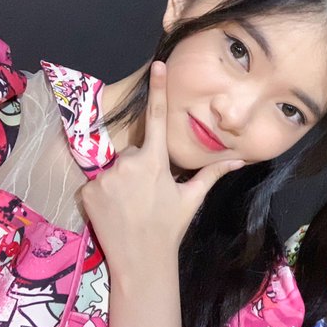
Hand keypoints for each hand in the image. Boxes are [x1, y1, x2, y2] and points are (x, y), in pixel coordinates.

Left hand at [81, 61, 243, 277]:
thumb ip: (212, 174)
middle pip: (132, 152)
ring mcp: (104, 178)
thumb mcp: (191, 198)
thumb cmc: (169, 228)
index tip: (158, 66)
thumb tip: (240, 160)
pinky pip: (95, 182)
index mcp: (154, 162)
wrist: (141, 261)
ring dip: (120, 180)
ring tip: (129, 204)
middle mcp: (127, 164)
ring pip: (114, 167)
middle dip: (138, 166)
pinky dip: (103, 192)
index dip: (158, 90)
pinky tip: (113, 209)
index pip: (156, 118)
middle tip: (145, 194)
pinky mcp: (87, 191)